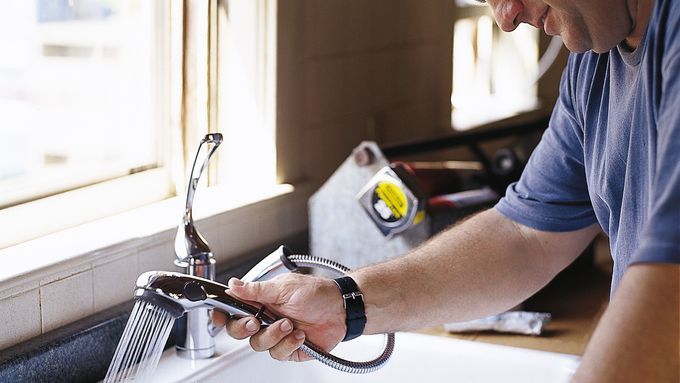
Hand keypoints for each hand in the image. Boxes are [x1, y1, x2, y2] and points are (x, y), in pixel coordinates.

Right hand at [213, 273, 345, 361]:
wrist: (341, 310)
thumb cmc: (317, 293)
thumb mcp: (284, 287)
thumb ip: (256, 290)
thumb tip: (232, 285)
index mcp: (261, 300)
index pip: (233, 309)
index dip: (222, 314)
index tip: (220, 316)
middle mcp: (266, 317)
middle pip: (238, 331)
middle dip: (244, 327)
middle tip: (257, 321)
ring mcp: (276, 334)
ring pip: (257, 344)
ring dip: (273, 335)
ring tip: (289, 324)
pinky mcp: (288, 348)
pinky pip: (277, 353)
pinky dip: (288, 344)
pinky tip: (300, 335)